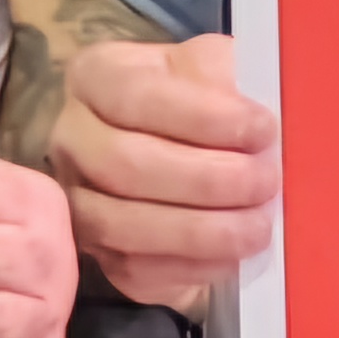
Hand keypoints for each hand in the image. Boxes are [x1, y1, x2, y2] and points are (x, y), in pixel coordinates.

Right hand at [47, 33, 280, 308]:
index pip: (135, 95)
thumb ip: (227, 76)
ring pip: (123, 224)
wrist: (195, 155)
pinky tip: (236, 254)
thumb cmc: (205, 100)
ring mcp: (78, 203)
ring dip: (201, 230)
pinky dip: (193, 265)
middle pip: (124, 164)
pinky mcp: (102, 258)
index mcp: (95, 77)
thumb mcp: (214, 67)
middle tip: (265, 181)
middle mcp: (73, 139)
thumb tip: (254, 108)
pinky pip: (138, 270)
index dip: (202, 116)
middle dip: (205, 178)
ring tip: (257, 224)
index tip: (262, 129)